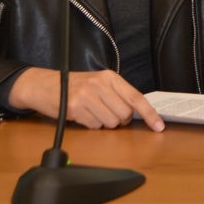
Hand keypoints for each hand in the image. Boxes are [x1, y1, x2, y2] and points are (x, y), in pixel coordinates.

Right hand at [8, 68, 164, 130]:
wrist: (44, 85)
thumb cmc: (74, 86)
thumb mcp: (97, 83)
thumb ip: (116, 94)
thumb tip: (135, 113)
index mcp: (110, 77)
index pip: (136, 97)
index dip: (149, 114)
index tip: (159, 126)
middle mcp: (100, 84)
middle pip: (124, 114)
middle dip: (118, 120)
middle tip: (104, 112)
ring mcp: (87, 95)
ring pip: (110, 123)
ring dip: (103, 123)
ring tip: (91, 112)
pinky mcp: (76, 107)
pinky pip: (94, 126)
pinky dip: (90, 125)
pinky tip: (81, 114)